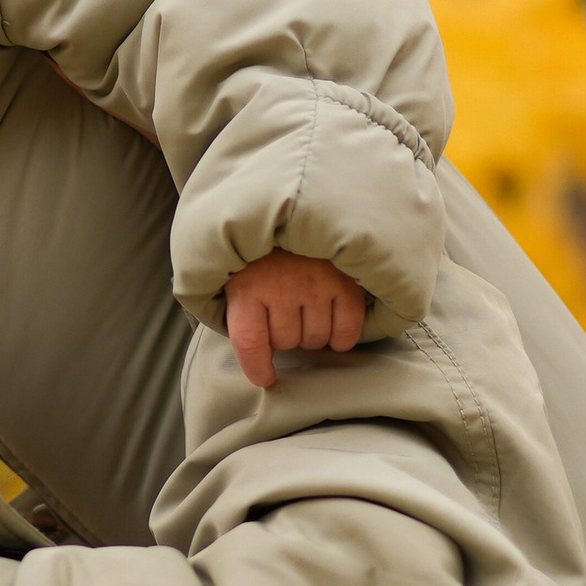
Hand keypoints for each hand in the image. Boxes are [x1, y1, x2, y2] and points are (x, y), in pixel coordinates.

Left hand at [221, 249, 370, 388]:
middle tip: (285, 312)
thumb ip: (242, 312)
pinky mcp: (344, 281)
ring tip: (307, 310)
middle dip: (285, 335)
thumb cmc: (265, 251)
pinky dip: (342, 336)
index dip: (256, 367)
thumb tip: (256, 354)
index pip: (250, 342)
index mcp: (247, 287)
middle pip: (287, 342)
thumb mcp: (238, 275)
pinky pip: (347, 329)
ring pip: (316, 339)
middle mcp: (281, 287)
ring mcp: (315, 284)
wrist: (296, 209)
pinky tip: (333, 325)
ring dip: (312, 332)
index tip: (265, 377)